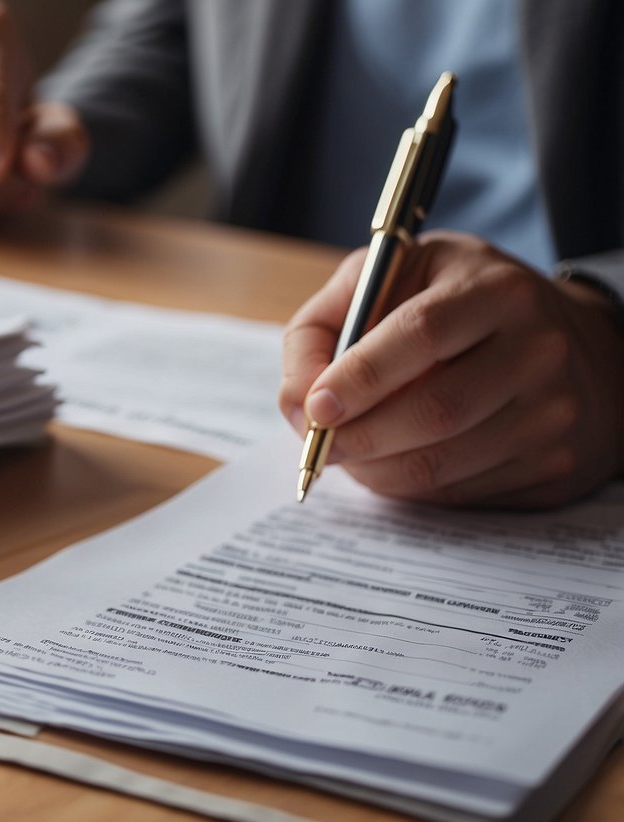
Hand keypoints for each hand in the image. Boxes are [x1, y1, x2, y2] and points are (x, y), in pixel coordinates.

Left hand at [279, 231, 623, 507]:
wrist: (573, 346)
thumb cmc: (454, 306)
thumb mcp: (392, 280)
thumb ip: (326, 325)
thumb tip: (295, 401)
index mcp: (495, 290)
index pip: (421, 335)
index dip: (359, 378)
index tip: (315, 408)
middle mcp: (537, 349)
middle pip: (433, 411)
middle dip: (358, 438)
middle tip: (318, 446)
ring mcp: (553, 413)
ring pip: (442, 464)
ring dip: (375, 471)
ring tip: (348, 455)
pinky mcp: (554, 465)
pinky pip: (460, 494)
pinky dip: (409, 490)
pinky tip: (394, 465)